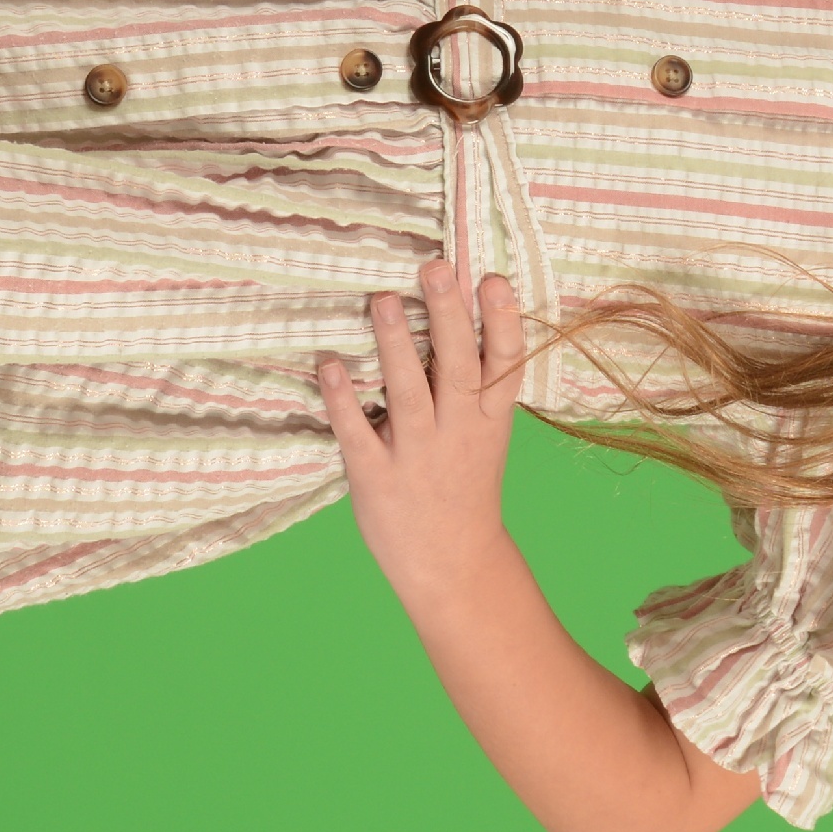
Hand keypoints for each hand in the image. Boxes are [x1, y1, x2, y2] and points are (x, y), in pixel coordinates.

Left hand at [319, 259, 526, 597]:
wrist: (453, 564)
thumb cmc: (465, 484)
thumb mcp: (486, 432)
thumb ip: (474, 382)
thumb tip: (454, 306)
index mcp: (490, 418)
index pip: (504, 362)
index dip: (500, 320)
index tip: (490, 279)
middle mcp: (459, 432)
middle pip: (457, 366)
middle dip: (448, 316)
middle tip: (434, 267)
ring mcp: (418, 455)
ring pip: (409, 393)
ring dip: (395, 345)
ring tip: (381, 299)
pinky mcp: (377, 478)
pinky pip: (358, 433)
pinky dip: (342, 400)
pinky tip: (328, 365)